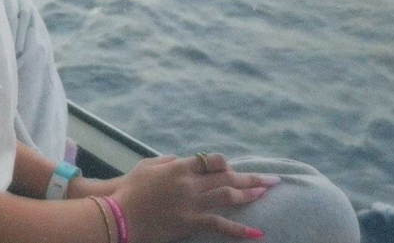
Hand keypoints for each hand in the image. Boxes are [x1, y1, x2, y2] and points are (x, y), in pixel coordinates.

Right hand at [112, 153, 278, 242]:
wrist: (121, 214)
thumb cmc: (131, 189)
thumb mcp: (148, 166)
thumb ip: (168, 161)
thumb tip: (182, 160)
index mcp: (180, 166)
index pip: (212, 160)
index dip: (225, 163)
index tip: (232, 168)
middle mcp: (191, 182)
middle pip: (227, 177)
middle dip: (252, 177)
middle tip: (273, 179)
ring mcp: (193, 203)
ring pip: (229, 196)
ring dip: (250, 194)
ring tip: (267, 193)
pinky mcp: (192, 222)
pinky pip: (221, 225)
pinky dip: (240, 229)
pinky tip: (257, 232)